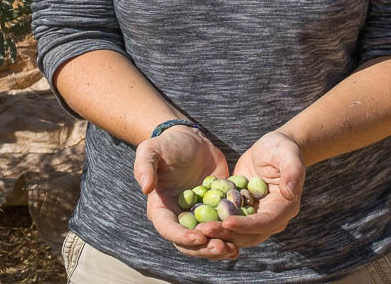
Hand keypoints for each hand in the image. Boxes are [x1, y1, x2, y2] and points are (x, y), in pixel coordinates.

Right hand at [134, 125, 239, 259]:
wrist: (192, 141)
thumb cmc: (168, 145)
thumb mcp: (151, 150)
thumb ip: (144, 167)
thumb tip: (145, 188)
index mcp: (160, 209)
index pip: (168, 229)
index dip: (182, 236)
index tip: (199, 237)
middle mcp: (178, 218)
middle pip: (188, 243)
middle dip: (205, 249)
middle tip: (223, 248)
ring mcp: (198, 217)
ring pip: (207, 241)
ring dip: (219, 248)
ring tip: (234, 250)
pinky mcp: (215, 211)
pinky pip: (223, 228)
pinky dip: (233, 236)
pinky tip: (245, 237)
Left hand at [199, 130, 304, 248]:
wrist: (272, 148)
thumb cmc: (282, 147)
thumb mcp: (288, 153)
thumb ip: (292, 171)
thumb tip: (290, 192)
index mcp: (285, 208)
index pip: (265, 222)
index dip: (246, 225)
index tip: (227, 223)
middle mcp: (271, 218)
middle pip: (248, 234)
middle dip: (226, 234)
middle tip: (204, 230)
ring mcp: (255, 217)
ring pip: (236, 233)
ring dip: (217, 233)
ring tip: (196, 229)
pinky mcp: (242, 212)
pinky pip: (227, 222)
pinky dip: (213, 224)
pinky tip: (194, 223)